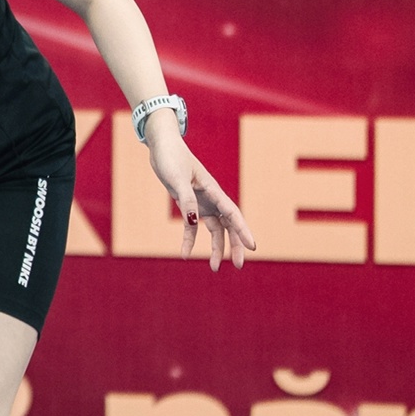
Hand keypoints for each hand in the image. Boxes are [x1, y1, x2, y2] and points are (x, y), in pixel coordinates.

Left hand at [145, 113, 256, 271]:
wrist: (162, 147)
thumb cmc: (171, 158)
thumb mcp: (177, 179)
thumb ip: (187, 200)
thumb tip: (194, 222)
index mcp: (213, 191)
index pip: (233, 214)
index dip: (243, 231)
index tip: (253, 246)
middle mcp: (212, 198)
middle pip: (229, 225)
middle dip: (235, 245)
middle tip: (239, 265)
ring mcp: (202, 202)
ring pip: (215, 229)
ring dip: (216, 248)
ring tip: (214, 268)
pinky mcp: (189, 204)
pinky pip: (192, 227)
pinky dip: (190, 240)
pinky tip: (185, 254)